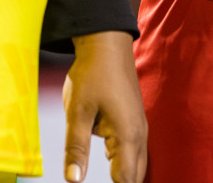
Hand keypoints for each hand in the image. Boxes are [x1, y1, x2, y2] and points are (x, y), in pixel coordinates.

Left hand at [63, 31, 145, 182]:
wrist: (107, 43)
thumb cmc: (93, 73)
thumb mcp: (78, 112)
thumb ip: (76, 148)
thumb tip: (73, 180)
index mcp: (127, 136)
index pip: (125, 180)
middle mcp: (139, 135)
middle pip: (136, 177)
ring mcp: (139, 127)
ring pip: (137, 165)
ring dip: (124, 177)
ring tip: (111, 179)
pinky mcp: (134, 121)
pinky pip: (134, 152)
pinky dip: (125, 164)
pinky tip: (112, 166)